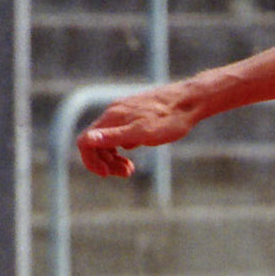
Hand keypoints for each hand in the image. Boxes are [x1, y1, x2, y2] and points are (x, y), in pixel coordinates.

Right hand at [77, 85, 198, 177]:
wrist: (189, 101)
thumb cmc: (169, 119)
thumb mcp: (142, 133)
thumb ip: (113, 137)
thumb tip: (86, 141)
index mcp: (112, 118)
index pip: (85, 142)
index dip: (91, 161)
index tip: (107, 174)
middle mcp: (113, 114)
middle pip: (95, 143)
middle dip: (106, 163)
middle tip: (127, 173)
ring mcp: (123, 114)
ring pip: (107, 140)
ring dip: (114, 159)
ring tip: (130, 169)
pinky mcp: (133, 116)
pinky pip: (118, 135)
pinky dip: (121, 149)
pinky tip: (134, 155)